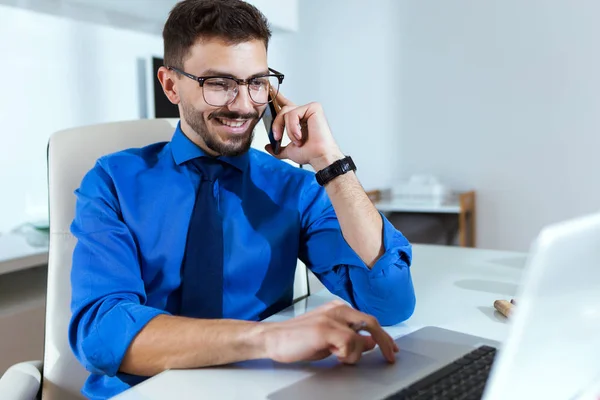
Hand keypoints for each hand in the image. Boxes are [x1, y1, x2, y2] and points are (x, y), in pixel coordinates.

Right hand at [261, 300, 398, 364]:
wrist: (272, 338)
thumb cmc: (297, 340)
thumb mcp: (330, 340)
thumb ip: (350, 339)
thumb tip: (370, 343)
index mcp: (338, 309)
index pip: (368, 320)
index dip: (383, 335)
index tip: (391, 348)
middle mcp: (337, 309)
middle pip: (371, 323)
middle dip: (384, 342)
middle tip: (389, 357)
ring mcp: (331, 317)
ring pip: (360, 337)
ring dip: (353, 354)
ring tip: (336, 355)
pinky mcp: (325, 328)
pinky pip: (349, 343)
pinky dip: (345, 354)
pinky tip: (332, 354)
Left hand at [265, 92, 344, 170]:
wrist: (319, 156)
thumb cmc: (310, 153)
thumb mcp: (289, 151)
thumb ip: (277, 149)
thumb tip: (268, 147)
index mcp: (299, 120)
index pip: (286, 104)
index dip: (278, 96)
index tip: (270, 89)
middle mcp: (304, 113)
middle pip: (282, 110)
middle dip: (277, 125)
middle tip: (277, 137)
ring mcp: (309, 109)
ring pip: (286, 112)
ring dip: (287, 129)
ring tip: (295, 140)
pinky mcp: (314, 108)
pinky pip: (293, 114)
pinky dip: (293, 127)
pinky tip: (300, 136)